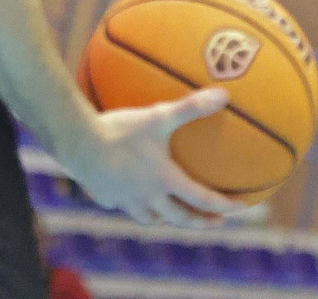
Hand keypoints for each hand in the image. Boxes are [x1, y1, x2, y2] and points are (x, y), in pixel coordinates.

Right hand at [61, 87, 240, 225]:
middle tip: (216, 222)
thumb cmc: (121, 129)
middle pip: (180, 218)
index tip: (241, 208)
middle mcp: (148, 197)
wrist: (76, 143)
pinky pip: (125, 207)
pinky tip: (134, 195)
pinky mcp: (105, 197)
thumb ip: (192, 107)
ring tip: (175, 213)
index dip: (224, 205)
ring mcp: (125, 200)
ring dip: (168, 218)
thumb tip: (225, 95)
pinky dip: (136, 206)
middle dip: (201, 222)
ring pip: (151, 218)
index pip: (202, 199)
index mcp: (165, 181)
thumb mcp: (159, 116)